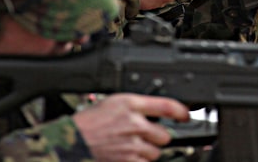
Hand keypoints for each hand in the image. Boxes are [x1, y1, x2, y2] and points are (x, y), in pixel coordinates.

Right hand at [72, 93, 187, 161]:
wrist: (72, 139)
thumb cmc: (89, 120)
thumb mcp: (113, 102)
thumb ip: (136, 106)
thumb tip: (155, 111)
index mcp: (130, 104)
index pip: (166, 106)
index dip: (181, 111)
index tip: (186, 116)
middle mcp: (133, 123)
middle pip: (164, 134)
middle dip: (158, 136)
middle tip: (147, 135)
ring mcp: (131, 144)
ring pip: (156, 152)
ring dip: (149, 151)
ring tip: (135, 146)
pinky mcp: (127, 160)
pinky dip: (141, 161)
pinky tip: (131, 155)